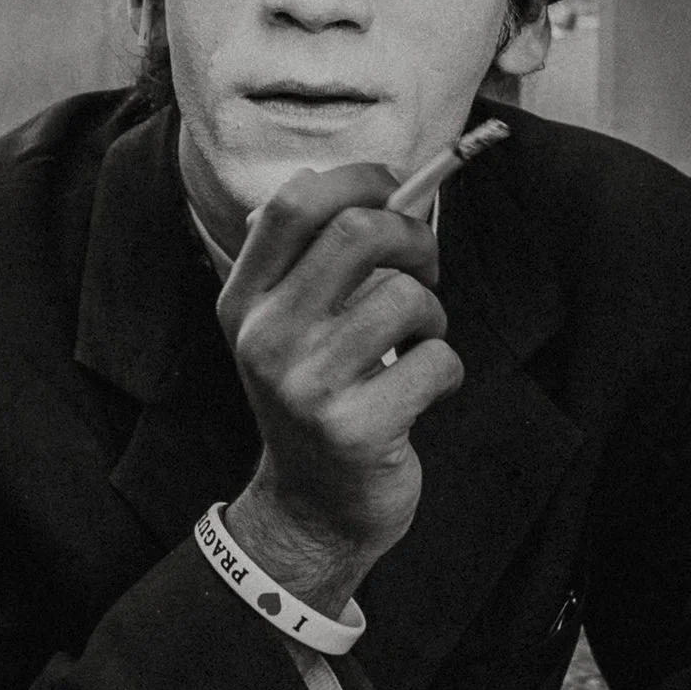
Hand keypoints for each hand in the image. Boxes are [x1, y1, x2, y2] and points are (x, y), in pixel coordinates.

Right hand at [217, 164, 462, 609]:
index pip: (295, 203)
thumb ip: (309, 261)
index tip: (396, 192)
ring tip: (416, 343)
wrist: (313, 508)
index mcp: (245, 301)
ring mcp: (306, 385)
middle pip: (359, 232)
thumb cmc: (319, 398)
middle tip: (423, 268)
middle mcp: (265, 337)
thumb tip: (365, 186)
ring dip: (433, 315)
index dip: (362, 181)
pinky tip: (420, 393)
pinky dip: (445, 370)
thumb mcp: (287, 328)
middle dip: (414, 239)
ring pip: (405, 297)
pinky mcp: (355, 428)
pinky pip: (436, 361)